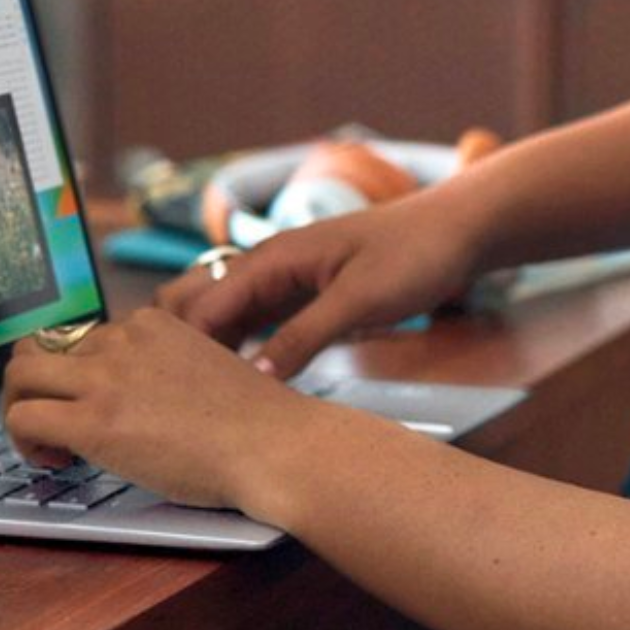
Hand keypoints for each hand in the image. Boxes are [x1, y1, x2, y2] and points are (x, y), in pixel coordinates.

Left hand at [2, 307, 318, 509]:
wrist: (274, 445)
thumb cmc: (255, 423)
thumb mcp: (205, 369)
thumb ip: (164, 371)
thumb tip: (140, 402)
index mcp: (150, 323)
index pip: (84, 338)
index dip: (79, 377)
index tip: (92, 405)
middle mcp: (121, 340)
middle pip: (43, 349)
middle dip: (38, 387)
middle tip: (55, 422)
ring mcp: (104, 379)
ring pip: (19, 377)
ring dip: (20, 409)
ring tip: (46, 444)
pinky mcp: (93, 421)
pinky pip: (23, 418)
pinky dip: (24, 442)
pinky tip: (55, 462)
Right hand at [156, 193, 480, 378]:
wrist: (458, 230)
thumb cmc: (415, 253)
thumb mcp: (359, 300)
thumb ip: (304, 337)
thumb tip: (257, 378)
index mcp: (272, 258)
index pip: (200, 305)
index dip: (180, 349)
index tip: (171, 393)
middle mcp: (269, 266)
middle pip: (198, 304)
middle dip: (180, 344)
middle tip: (177, 395)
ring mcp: (286, 281)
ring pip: (226, 317)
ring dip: (209, 349)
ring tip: (198, 398)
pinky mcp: (305, 296)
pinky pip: (257, 324)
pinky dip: (242, 349)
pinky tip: (242, 383)